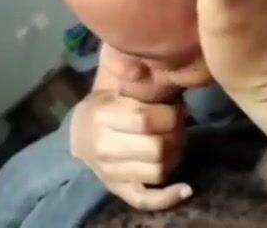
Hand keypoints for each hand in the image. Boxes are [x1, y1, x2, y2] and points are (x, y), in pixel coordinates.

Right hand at [70, 90, 191, 210]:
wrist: (80, 133)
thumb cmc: (106, 105)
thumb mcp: (115, 87)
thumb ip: (132, 78)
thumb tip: (146, 67)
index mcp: (102, 117)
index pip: (145, 120)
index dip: (169, 115)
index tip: (174, 108)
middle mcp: (104, 148)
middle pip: (156, 148)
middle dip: (175, 134)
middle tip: (177, 125)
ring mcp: (111, 172)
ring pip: (158, 170)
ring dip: (175, 155)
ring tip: (175, 141)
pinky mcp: (120, 190)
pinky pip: (146, 200)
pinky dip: (168, 197)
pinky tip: (185, 188)